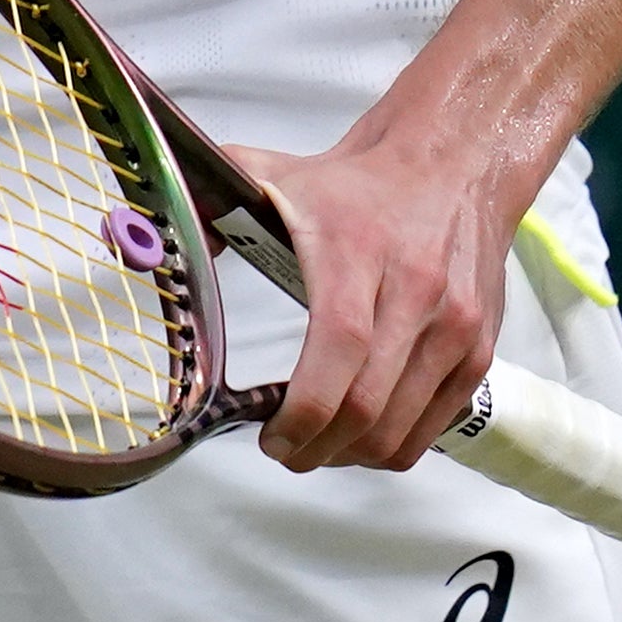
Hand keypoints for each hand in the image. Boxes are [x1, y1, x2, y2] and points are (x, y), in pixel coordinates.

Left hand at [223, 126, 523, 474]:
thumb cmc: (359, 185)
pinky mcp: (478, 350)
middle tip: (285, 450)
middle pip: (367, 407)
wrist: (451, 165)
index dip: (302, 411)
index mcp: (358, 251)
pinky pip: (432, 427)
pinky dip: (392, 446)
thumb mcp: (275, 177)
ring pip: (399, 430)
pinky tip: (361, 434)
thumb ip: (210, 200)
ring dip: (350, 456)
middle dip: (315, 449)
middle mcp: (416, 292)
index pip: (338, 348)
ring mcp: (455, 327)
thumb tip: (142, 231)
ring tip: (318, 445)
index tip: (271, 435)